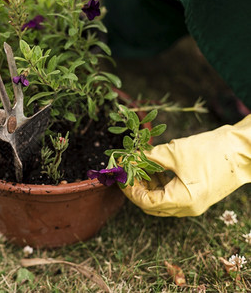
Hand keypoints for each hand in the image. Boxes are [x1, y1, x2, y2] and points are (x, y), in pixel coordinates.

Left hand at [121, 115, 250, 216]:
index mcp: (182, 201)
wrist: (244, 149)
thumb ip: (148, 158)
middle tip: (125, 172)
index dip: (129, 188)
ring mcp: (193, 203)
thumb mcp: (174, 152)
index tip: (119, 174)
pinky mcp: (197, 196)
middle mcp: (187, 208)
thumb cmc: (211, 150)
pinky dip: (160, 184)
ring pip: (161, 200)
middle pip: (151, 205)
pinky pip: (172, 195)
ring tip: (136, 167)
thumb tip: (128, 159)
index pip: (146, 202)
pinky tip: (152, 168)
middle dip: (136, 188)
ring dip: (147, 185)